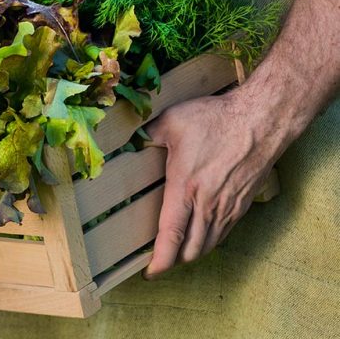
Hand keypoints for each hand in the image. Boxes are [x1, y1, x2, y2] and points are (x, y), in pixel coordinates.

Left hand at [141, 92, 283, 279]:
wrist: (262, 121)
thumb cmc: (216, 119)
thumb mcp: (172, 121)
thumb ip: (147, 134)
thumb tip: (131, 138)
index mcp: (185, 187)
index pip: (171, 234)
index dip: (161, 259)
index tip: (151, 272)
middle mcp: (207, 204)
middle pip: (190, 249)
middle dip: (173, 260)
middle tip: (159, 261)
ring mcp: (227, 206)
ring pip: (208, 244)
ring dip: (192, 252)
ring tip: (177, 252)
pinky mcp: (242, 204)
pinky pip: (224, 233)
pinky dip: (210, 241)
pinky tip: (201, 235)